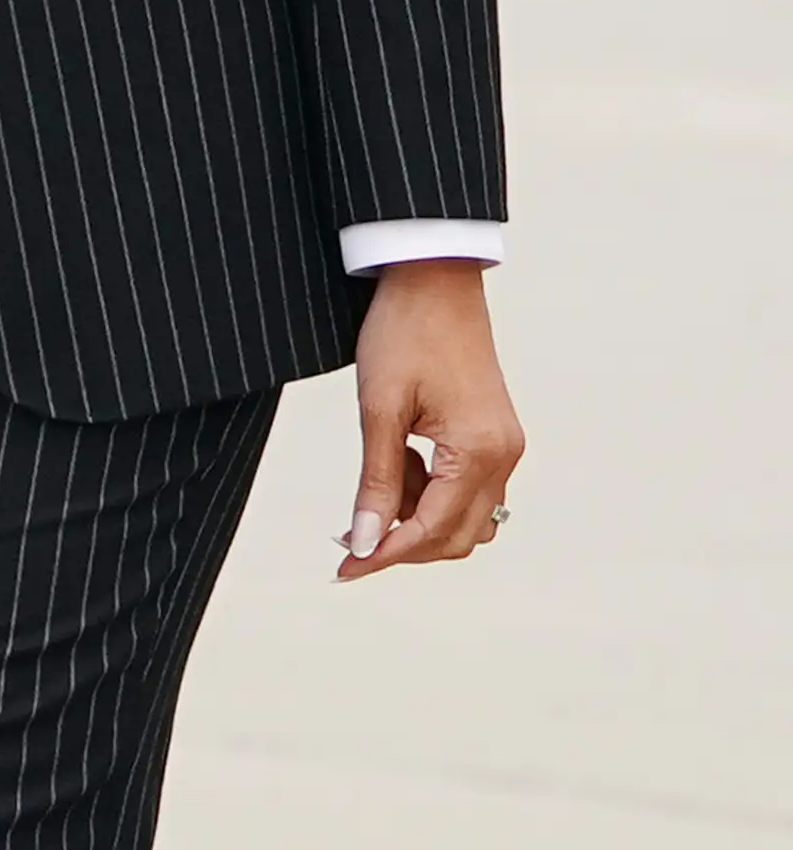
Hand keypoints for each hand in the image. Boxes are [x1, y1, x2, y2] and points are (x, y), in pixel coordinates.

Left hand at [337, 260, 523, 579]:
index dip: (385, 555)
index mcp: (479, 451)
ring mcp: (505, 447)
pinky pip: (467, 491)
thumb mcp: (379, 411)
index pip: (432, 530)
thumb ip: (376, 483)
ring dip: (417, 518)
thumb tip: (365, 542)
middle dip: (403, 544)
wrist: (433, 279)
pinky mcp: (495, 437)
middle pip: (457, 537)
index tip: (344, 571)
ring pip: (464, 519)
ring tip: (376, 482)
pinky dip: (429, 494)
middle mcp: (504, 456)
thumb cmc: (403, 334)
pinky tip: (397, 462)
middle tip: (350, 536)